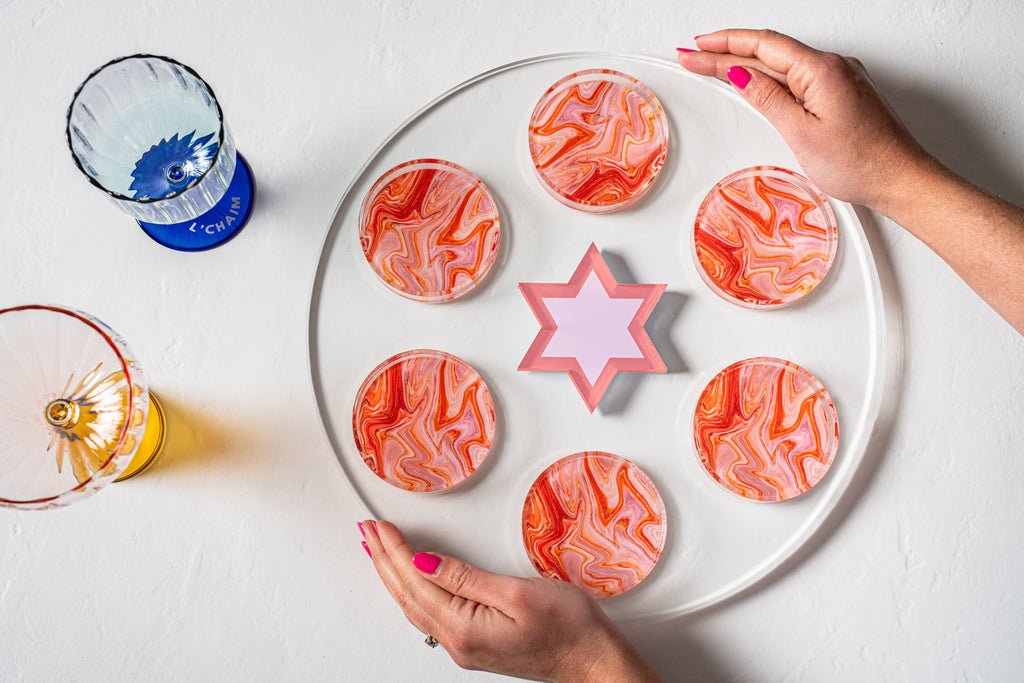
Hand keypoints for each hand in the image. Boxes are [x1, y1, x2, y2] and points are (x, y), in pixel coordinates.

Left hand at [359, 520, 662, 682]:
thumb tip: (424, 561)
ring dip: (393, 575)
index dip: (394, 549)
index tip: (379, 526)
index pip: (416, 580)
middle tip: (366, 531)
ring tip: (377, 550)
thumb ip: (466, 577)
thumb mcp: (517, 592)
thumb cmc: (568, 628)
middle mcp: (457, 642)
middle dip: (383, 560)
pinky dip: (412, 591)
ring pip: (415, 605)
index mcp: (463, 627)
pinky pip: (430, 613)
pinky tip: (410, 580)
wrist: (592, 660)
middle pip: (407, 595)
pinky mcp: (474, 644)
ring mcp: (464, 646)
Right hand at [678, 29, 937, 214]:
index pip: (762, 45)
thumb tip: (741, 76)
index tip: (696, 46)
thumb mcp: (801, 133)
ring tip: (715, 65)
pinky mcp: (843, 94)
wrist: (902, 180)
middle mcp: (834, 67)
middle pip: (769, 52)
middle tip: (694, 56)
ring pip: (783, 64)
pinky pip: (799, 77)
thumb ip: (768, 99)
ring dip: (746, 64)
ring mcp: (840, 79)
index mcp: (822, 70)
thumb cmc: (862, 163)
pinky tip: (757, 81)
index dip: (723, 44)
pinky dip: (770, 77)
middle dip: (727, 52)